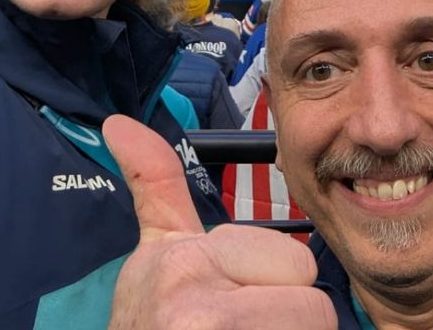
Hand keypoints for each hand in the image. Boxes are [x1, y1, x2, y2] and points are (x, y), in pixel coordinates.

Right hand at [104, 115, 334, 329]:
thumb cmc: (152, 324)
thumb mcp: (155, 256)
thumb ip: (156, 185)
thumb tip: (120, 123)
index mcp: (182, 261)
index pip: (295, 264)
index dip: (273, 291)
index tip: (228, 306)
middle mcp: (194, 302)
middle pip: (313, 305)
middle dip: (289, 326)